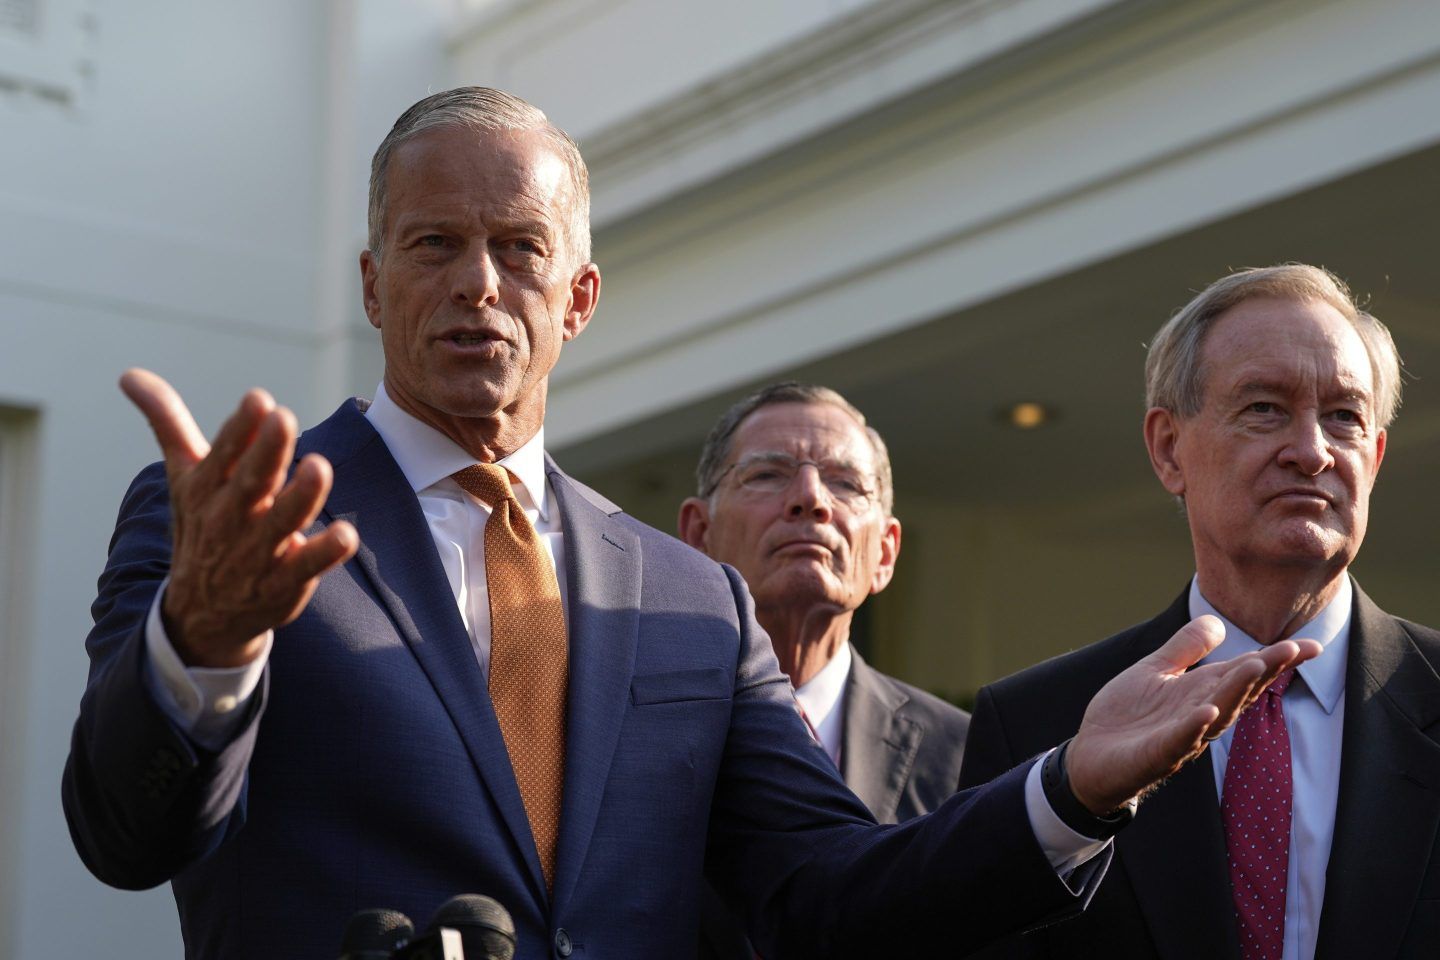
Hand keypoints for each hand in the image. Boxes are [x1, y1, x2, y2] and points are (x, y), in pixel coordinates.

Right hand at [121, 369, 358, 667]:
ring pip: (281, 522)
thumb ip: (168, 423)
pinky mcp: (283, 583)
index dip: (240, 428)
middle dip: (266, 452)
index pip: (223, 454)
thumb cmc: (202, 524)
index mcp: (207, 489)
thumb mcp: (184, 476)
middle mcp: (231, 518)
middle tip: (285, 418)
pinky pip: (306, 567)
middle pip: (251, 483)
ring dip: (300, 497)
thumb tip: (129, 375)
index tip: (259, 399)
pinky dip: (324, 553)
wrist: (199, 613)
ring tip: (320, 467)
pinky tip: (346, 535)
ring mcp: (258, 553)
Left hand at [1066, 615, 1321, 814]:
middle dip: (1266, 671)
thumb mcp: (1156, 671)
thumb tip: (1218, 621)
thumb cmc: (1128, 717)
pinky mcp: (1155, 753)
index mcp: (1201, 692)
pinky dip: (1194, 726)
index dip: (1276, 660)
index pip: (1244, 673)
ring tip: (1256, 666)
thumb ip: (1185, 648)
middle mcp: (1200, 714)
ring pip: (1217, 713)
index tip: (1311, 645)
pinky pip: (1179, 740)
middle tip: (1293, 650)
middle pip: (1239, 691)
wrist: (1091, 758)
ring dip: (1237, 691)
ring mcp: (1180, 736)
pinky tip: (1207, 710)